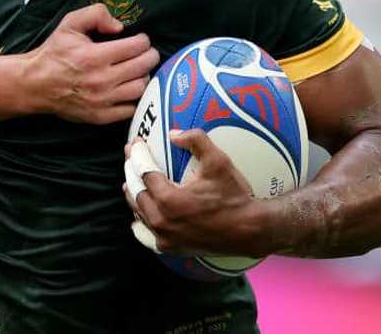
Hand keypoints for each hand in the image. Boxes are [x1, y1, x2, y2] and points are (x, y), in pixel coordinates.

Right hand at [25, 4, 159, 124]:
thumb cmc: (53, 53)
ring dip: (143, 76)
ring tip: (137, 70)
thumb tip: (119, 27)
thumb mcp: (69, 24)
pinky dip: (134, 98)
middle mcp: (100, 80)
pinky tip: (128, 88)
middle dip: (149, 56)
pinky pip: (131, 109)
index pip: (137, 47)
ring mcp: (101, 101)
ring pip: (140, 88)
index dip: (143, 40)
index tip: (140, 40)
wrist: (35, 84)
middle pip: (143, 66)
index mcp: (93, 56)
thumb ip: (96, 14)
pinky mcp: (100, 116)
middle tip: (146, 53)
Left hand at [123, 131, 262, 256]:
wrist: (250, 231)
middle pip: (135, 191)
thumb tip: (173, 134)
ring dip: (134, 193)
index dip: (137, 154)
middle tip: (130, 156)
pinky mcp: (171, 247)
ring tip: (132, 180)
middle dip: (130, 171)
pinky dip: (142, 219)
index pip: (143, 172)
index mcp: (168, 200)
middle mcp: (162, 221)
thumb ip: (197, 140)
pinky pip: (147, 232)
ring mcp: (165, 237)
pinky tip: (140, 212)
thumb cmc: (235, 196)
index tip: (135, 142)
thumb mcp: (219, 162)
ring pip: (139, 211)